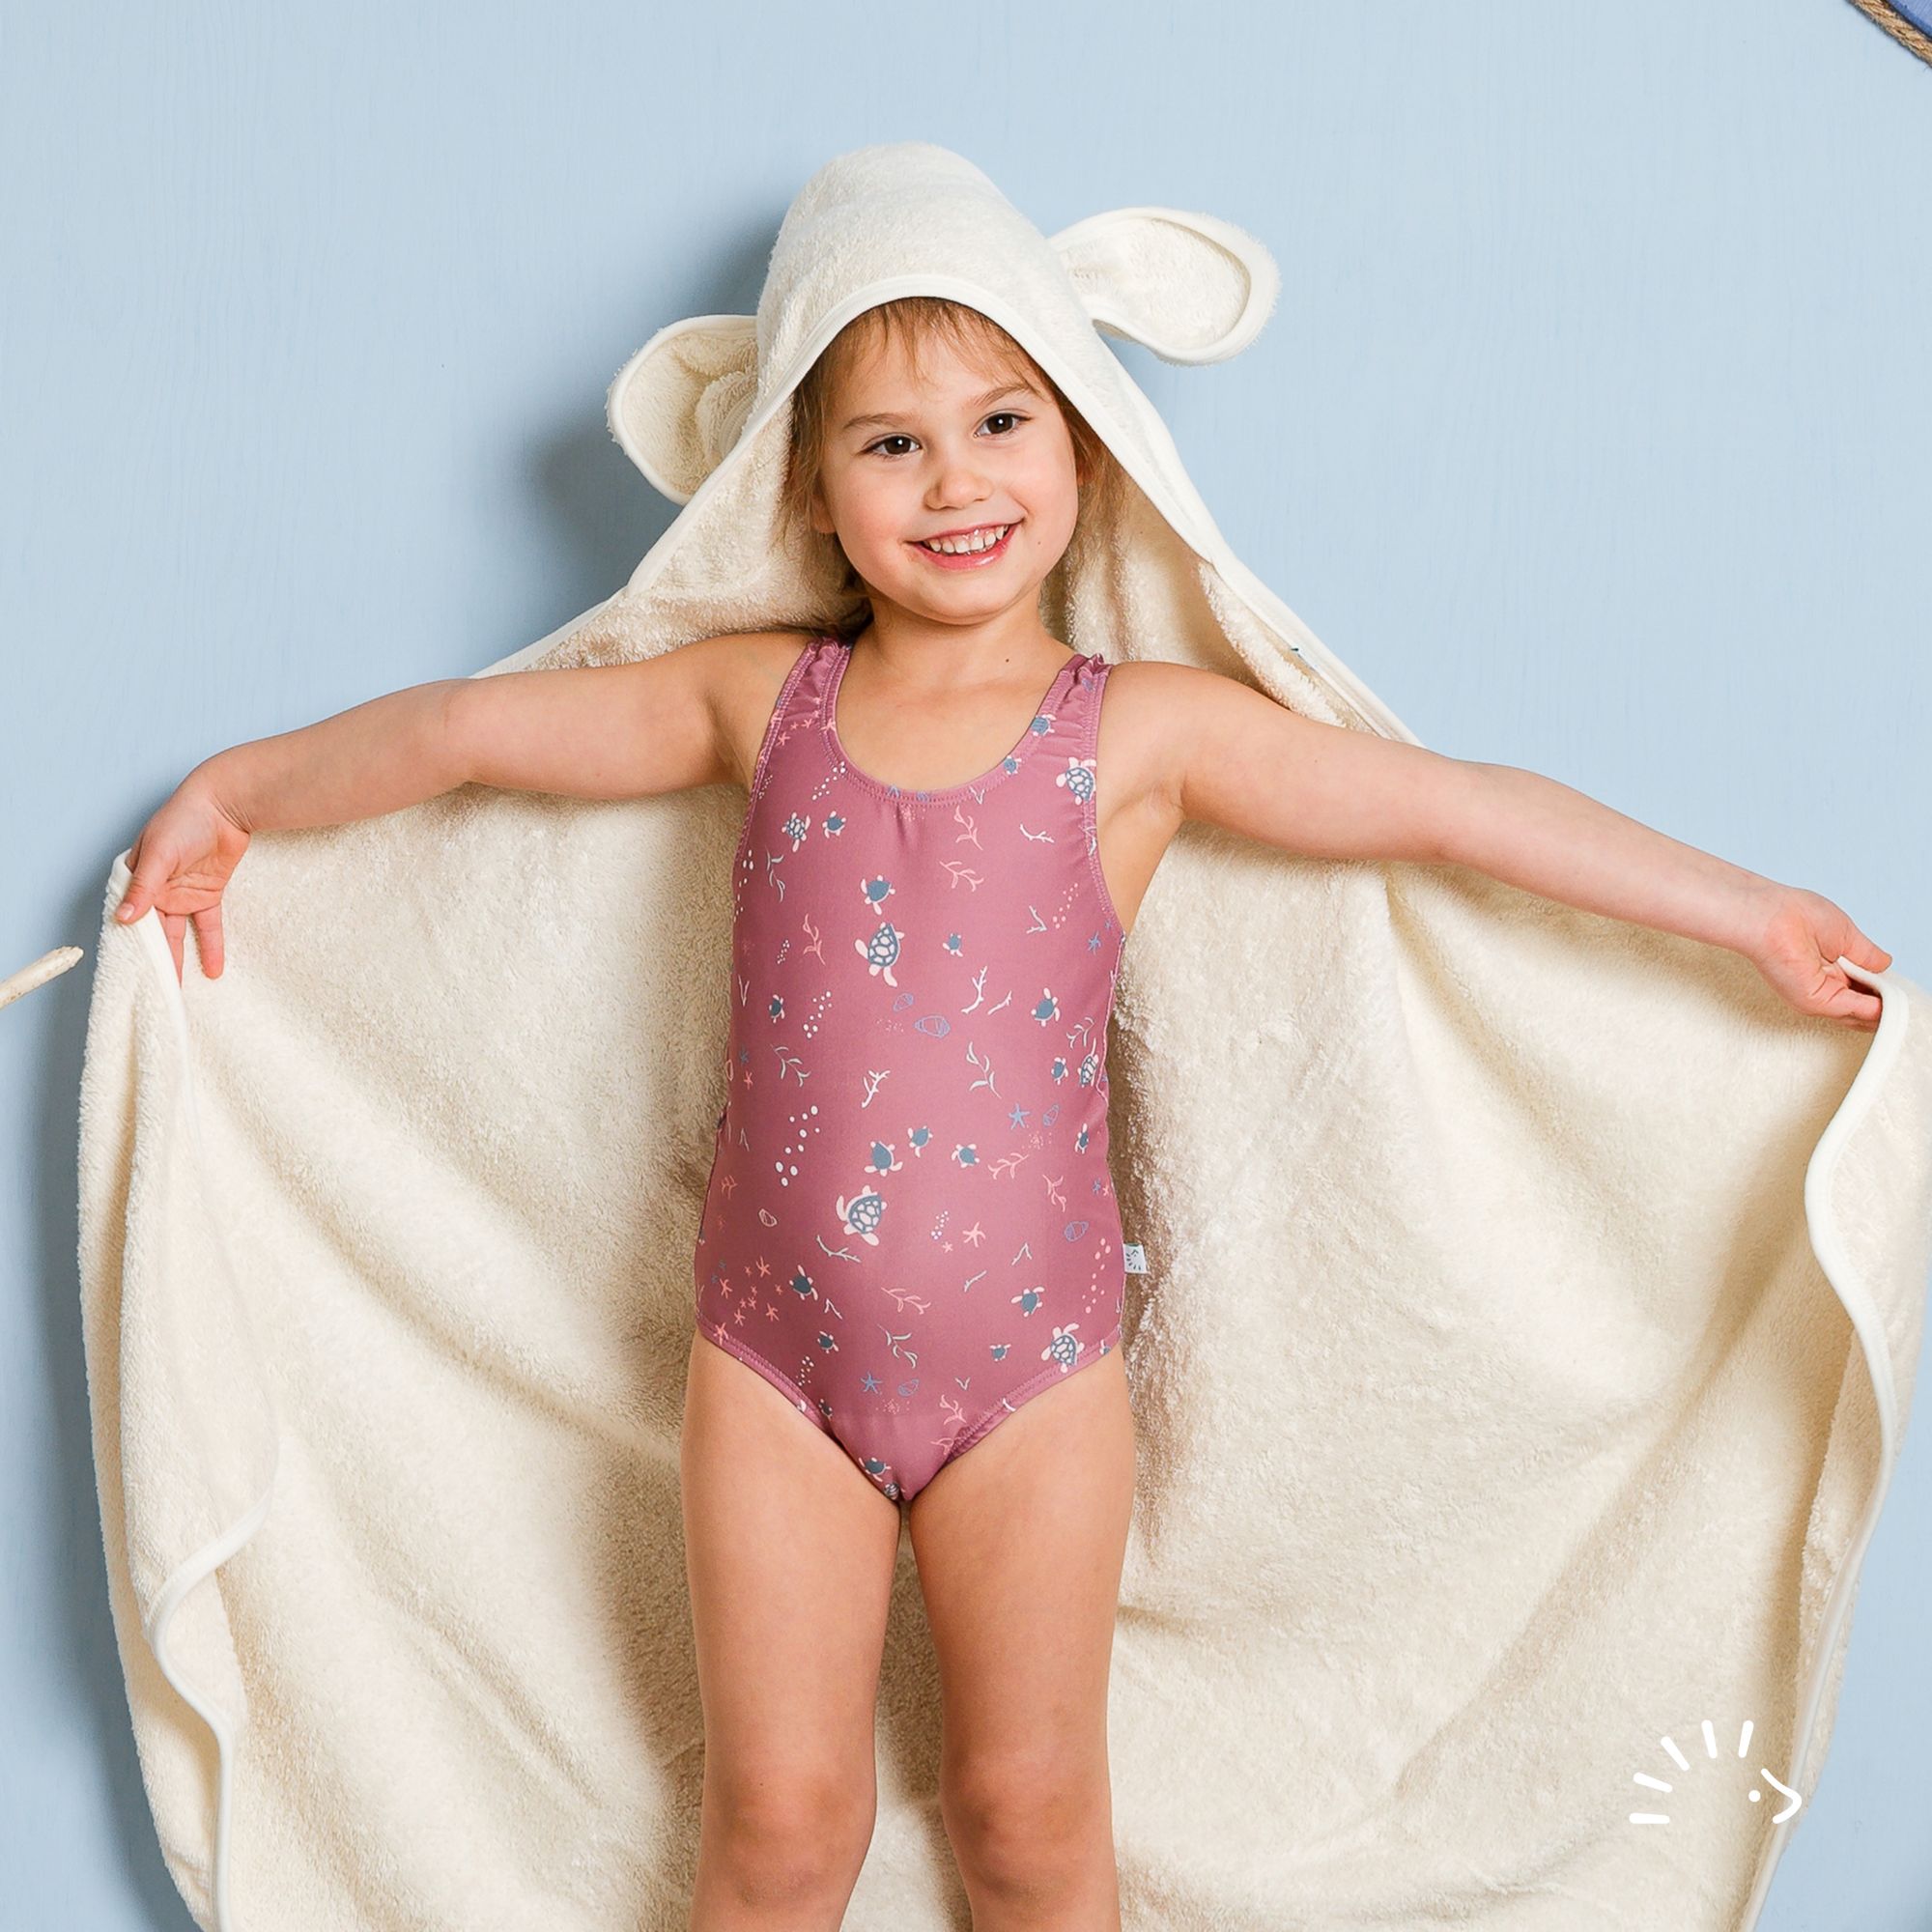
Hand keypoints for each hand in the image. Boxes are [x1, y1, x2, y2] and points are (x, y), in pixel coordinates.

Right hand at [113, 780, 251, 983]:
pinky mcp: (208, 894)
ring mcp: (182, 893)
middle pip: (153, 932)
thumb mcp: (160, 854)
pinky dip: (212, 947)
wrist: (226, 806)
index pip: (128, 918)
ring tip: (180, 991)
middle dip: (154, 961)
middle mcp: (156, 890)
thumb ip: (144, 888)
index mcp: (135, 878)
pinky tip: (214, 970)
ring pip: (179, 934)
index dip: (129, 944)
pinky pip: (208, 926)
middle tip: (155, 993)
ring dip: (181, 960)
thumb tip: (124, 918)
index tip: (130, 974)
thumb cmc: (184, 820)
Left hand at [1746, 885, 1890, 1031]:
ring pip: (1860, 1013)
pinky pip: (1853, 1010)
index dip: (1881, 989)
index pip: (1862, 988)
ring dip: (1884, 1008)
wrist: (1772, 916)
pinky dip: (1874, 1009)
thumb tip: (1885, 965)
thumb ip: (1867, 955)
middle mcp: (1823, 985)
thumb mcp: (1847, 936)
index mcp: (1830, 968)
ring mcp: (1818, 995)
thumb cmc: (1798, 915)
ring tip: (1900, 1002)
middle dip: (1885, 1002)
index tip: (1896, 989)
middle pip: (1862, 1004)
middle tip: (1901, 999)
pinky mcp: (1814, 1000)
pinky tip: (1888, 1004)